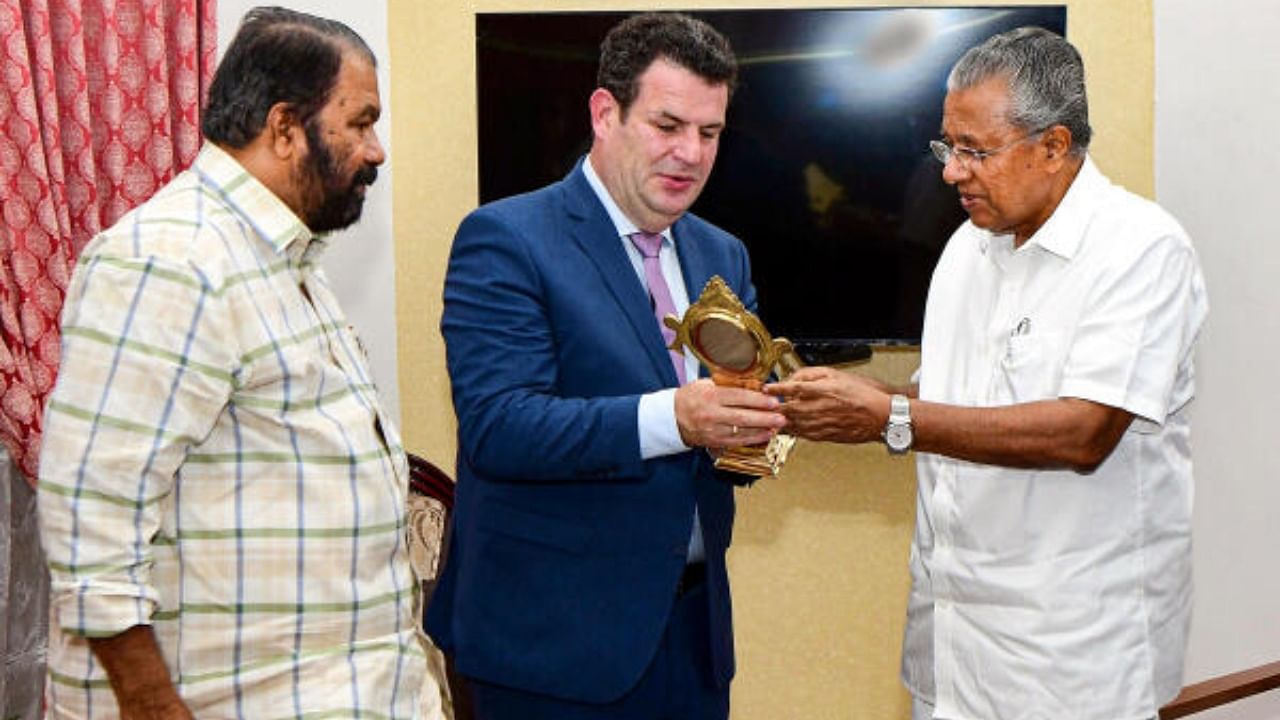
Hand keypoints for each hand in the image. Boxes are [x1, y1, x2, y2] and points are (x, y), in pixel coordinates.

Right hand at [675, 378, 785, 448]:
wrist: (671, 417)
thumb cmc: (690, 397)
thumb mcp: (705, 384)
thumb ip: (727, 384)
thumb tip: (753, 385)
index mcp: (711, 396)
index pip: (739, 397)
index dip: (759, 400)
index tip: (773, 401)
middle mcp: (712, 414)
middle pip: (743, 417)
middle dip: (765, 418)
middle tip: (781, 417)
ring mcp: (713, 430)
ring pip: (742, 431)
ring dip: (762, 430)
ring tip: (777, 427)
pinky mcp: (714, 441)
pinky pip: (737, 441)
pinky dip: (752, 439)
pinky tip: (765, 435)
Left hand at [765, 366, 890, 443]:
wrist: (881, 416)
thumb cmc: (863, 394)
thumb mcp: (837, 374)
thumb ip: (813, 374)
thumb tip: (794, 378)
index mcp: (825, 390)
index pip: (794, 388)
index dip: (777, 388)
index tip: (766, 388)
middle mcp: (822, 408)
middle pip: (790, 409)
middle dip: (774, 409)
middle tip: (762, 407)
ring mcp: (823, 424)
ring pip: (794, 424)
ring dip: (780, 422)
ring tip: (768, 419)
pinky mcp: (826, 436)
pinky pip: (804, 434)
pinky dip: (792, 431)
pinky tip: (787, 428)